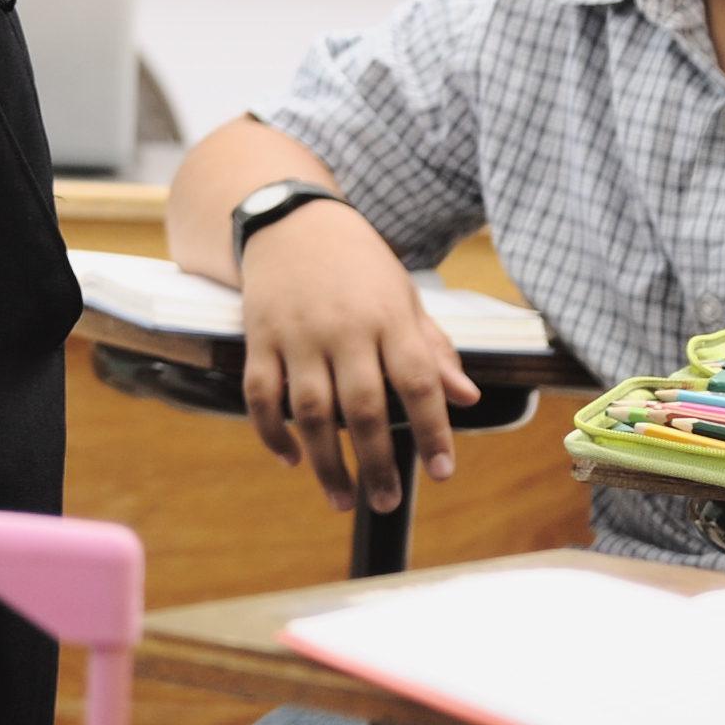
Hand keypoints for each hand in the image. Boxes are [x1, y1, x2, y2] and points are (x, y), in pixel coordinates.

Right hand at [235, 196, 475, 510]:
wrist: (290, 220)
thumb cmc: (358, 264)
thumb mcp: (404, 296)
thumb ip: (433, 349)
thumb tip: (467, 398)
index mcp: (388, 316)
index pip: (418, 382)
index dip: (434, 431)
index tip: (442, 473)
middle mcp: (343, 327)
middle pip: (363, 407)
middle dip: (377, 463)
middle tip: (388, 504)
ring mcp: (296, 334)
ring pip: (309, 411)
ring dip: (325, 462)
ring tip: (343, 500)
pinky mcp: (258, 337)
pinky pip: (260, 394)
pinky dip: (271, 432)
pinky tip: (291, 459)